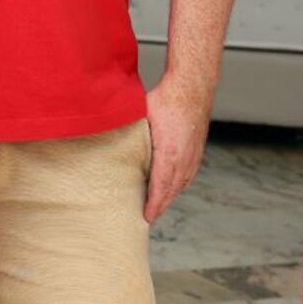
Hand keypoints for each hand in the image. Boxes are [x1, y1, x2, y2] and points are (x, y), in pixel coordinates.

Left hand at [143, 74, 211, 222]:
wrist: (192, 86)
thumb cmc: (166, 99)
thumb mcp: (142, 115)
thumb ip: (129, 130)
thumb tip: (105, 129)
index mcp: (168, 153)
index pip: (161, 186)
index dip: (154, 204)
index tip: (146, 217)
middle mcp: (183, 158)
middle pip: (172, 190)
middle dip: (161, 205)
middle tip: (148, 217)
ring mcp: (192, 155)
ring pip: (182, 183)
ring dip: (170, 196)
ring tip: (158, 205)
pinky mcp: (197, 149)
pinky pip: (189, 174)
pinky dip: (180, 184)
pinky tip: (174, 186)